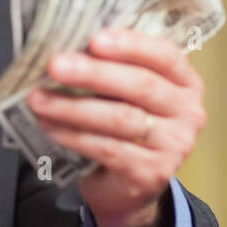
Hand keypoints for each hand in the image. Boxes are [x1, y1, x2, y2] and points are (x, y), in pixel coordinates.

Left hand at [27, 28, 206, 226]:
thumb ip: (112, 69)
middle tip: (55, 65)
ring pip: (121, 118)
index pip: (165, 55)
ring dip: (74, 107)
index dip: (131, 45)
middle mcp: (188, 112)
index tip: (94, 39)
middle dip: (93, 73)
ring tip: (39, 99)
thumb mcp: (126, 94)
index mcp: (185, 83)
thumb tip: (67, 47)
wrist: (128, 186)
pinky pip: (108, 149)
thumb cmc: (124, 128)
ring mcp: (175, 145)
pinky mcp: (153, 173)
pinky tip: (50, 126)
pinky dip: (74, 136)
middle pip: (141, 86)